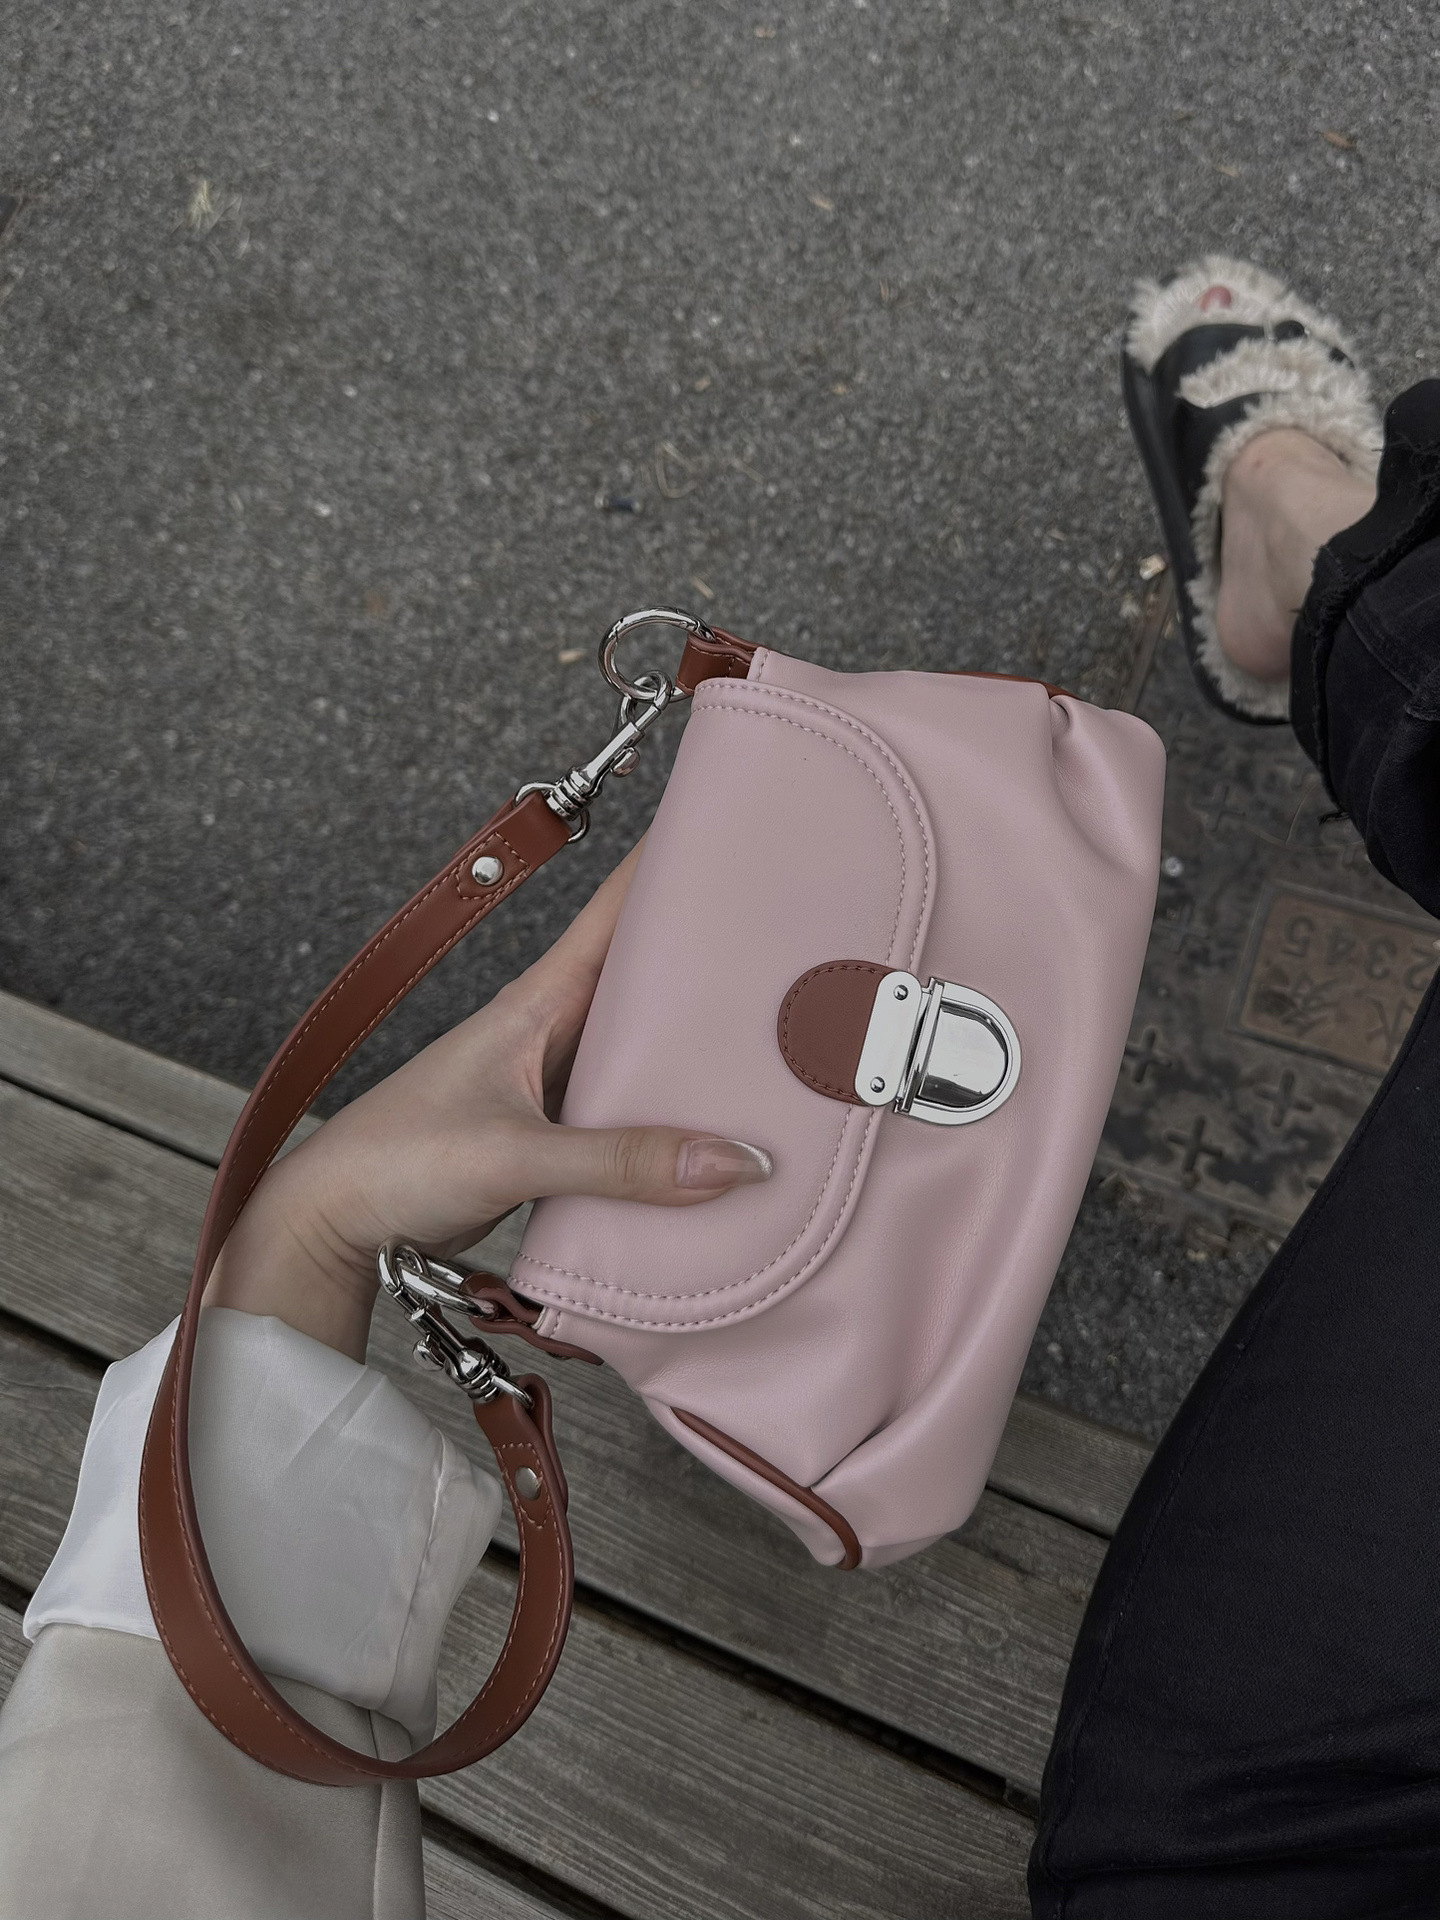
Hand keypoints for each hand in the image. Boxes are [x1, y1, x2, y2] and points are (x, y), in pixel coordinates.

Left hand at [205, 844, 772, 1359]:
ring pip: (645, 1051)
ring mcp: (555, 1082)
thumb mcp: (516, 1154)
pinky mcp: (557, 1135)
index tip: (738, 831)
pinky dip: (672, 1120)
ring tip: (775, 1048)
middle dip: (714, 960)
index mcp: (537, 1001)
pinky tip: (713, 1135)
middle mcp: (551, 1030)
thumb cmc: (396, 1160)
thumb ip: (621, 1162)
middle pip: (650, 980)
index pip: (619, 908)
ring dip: (697, 1051)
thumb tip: (732, 1161)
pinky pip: (631, 1113)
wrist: (334, 1224)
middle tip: (793, 950)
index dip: (674, 860)